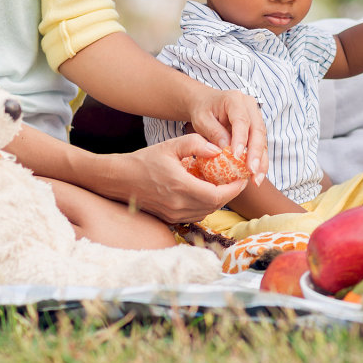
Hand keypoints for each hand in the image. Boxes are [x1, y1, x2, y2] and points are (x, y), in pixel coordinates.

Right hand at [105, 135, 247, 223]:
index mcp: (180, 186)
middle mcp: (178, 205)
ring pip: (206, 212)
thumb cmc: (145, 160)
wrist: (119, 180)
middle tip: (237, 180)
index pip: (217, 195)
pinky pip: (195, 215)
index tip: (242, 178)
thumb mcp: (170, 145)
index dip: (234, 189)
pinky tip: (205, 191)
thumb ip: (196, 144)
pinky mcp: (169, 219)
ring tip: (223, 185)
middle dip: (229, 194)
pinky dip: (205, 205)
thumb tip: (218, 149)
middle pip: (214, 205)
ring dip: (218, 200)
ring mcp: (173, 215)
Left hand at [185, 87, 269, 180]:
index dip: (241, 139)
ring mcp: (256, 117)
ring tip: (256, 179)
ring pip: (263, 140)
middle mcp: (250, 107)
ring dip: (261, 161)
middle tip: (251, 171)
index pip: (241, 120)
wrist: (207, 103)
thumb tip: (226, 149)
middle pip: (258, 130)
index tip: (237, 156)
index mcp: (235, 100)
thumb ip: (213, 132)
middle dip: (256, 153)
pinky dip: (260, 161)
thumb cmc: (203, 111)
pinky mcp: (257, 129)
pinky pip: (261, 146)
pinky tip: (256, 176)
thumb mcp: (201, 119)